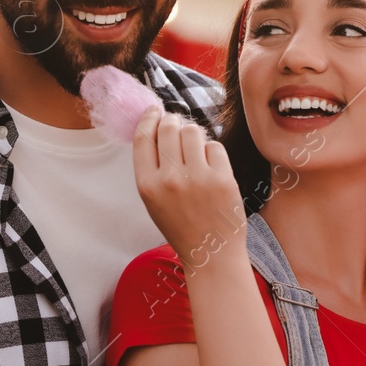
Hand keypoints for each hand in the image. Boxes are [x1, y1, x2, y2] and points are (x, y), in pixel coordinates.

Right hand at [133, 107, 246, 266]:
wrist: (211, 254)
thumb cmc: (182, 226)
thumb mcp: (154, 201)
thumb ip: (153, 167)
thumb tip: (159, 126)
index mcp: (148, 186)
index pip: (143, 138)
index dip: (148, 119)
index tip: (154, 111)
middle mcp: (170, 180)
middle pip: (168, 128)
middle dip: (173, 121)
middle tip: (177, 126)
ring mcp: (197, 178)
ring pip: (193, 131)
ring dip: (194, 134)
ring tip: (196, 148)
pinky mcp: (222, 179)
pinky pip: (214, 146)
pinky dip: (212, 151)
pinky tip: (211, 166)